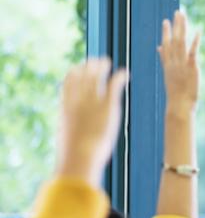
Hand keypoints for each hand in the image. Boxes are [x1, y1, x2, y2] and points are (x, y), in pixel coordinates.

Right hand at [56, 58, 128, 186]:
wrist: (80, 156)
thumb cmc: (74, 156)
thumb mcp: (68, 141)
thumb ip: (71, 135)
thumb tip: (70, 145)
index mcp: (66, 107)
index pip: (67, 83)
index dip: (74, 73)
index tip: (79, 68)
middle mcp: (78, 100)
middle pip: (82, 76)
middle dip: (88, 66)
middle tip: (96, 61)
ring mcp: (93, 101)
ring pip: (96, 76)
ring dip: (101, 67)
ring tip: (107, 62)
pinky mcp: (109, 105)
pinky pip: (114, 85)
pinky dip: (119, 76)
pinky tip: (125, 73)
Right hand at [157, 10, 200, 113]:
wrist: (179, 105)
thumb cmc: (175, 94)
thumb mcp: (169, 75)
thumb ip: (164, 60)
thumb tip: (159, 48)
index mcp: (168, 64)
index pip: (166, 45)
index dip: (166, 33)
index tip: (166, 21)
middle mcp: (173, 61)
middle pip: (173, 40)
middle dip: (175, 25)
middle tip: (178, 12)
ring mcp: (181, 63)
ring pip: (180, 42)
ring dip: (182, 28)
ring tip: (183, 16)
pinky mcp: (191, 67)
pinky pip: (193, 52)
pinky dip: (195, 41)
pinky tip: (198, 31)